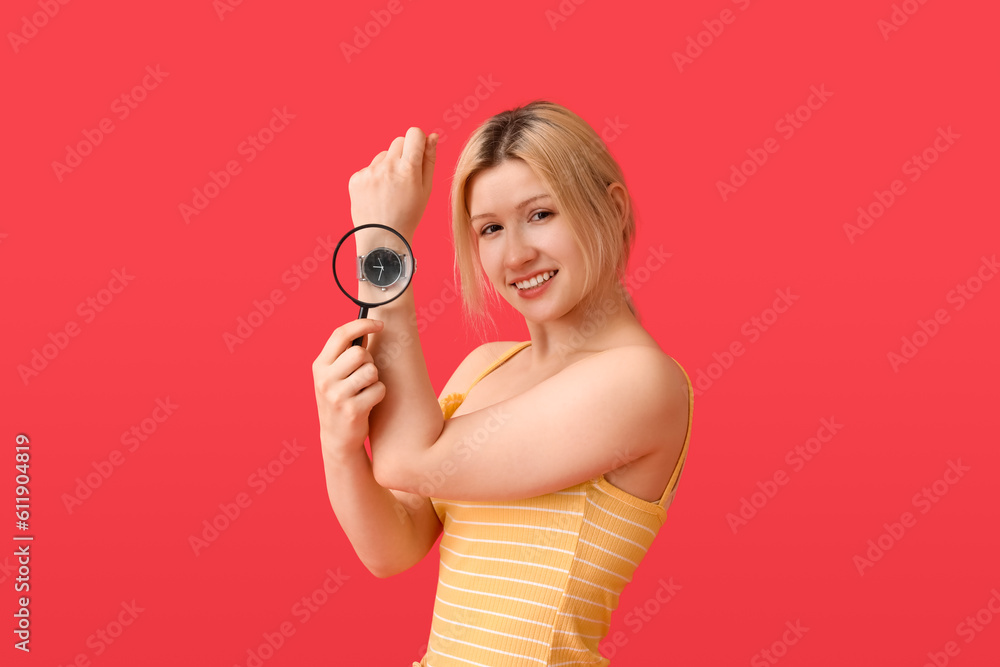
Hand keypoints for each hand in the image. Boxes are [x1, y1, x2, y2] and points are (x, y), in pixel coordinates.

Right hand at [312, 318, 386, 454]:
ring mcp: (337, 396)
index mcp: (319, 366)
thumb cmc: (340, 399)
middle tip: (365, 374)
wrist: (337, 438)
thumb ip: (344, 354)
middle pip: (360, 353)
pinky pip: (378, 389)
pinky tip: (368, 402)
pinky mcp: (352, 411)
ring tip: (365, 389)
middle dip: (369, 361)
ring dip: (374, 379)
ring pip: (371, 371)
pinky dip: (378, 394)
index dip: (362, 324)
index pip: (340, 334)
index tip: (380, 324)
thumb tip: (366, 328)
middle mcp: (324, 379)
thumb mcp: (334, 376)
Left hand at [348, 127, 437, 240]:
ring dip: (388, 166)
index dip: (418, 141)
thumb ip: (429, 160)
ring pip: (383, 155)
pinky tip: (378, 195)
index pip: (414, 133)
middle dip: (404, 153)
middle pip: (398, 141)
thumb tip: (432, 136)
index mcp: (408, 169)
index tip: (417, 152)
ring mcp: (370, 172)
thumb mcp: (426, 190)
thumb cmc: (408, 215)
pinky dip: (375, 178)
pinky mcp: (356, 178)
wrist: (382, 238)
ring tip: (390, 191)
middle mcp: (388, 167)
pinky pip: (369, 168)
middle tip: (405, 177)